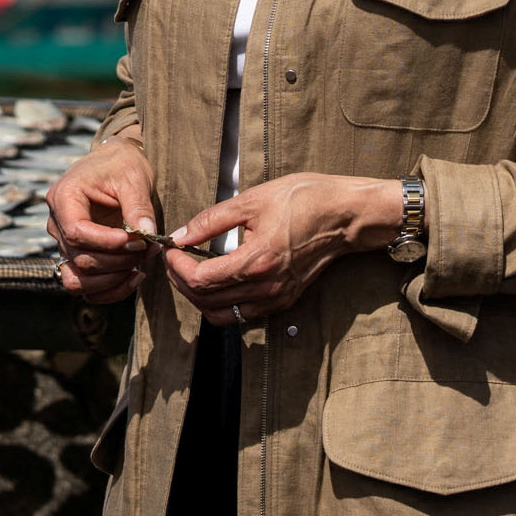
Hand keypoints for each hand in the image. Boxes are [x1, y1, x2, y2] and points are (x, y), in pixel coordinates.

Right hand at [46, 141, 160, 303]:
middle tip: (150, 249)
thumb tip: (147, 235)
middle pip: (80, 258)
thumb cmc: (122, 166)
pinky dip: (108, 290)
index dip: (108, 243)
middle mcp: (57, 223)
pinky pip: (84, 286)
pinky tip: (133, 278)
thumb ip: (138, 207)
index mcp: (64, 197)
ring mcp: (63, 243)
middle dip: (119, 261)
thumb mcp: (134, 179)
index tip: (138, 241)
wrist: (116, 164)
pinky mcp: (75, 256)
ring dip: (112, 280)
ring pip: (77, 279)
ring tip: (140, 266)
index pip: (77, 232)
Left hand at [166, 174, 402, 326]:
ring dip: (199, 297)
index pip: (199, 280)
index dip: (176, 267)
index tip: (170, 250)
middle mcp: (265, 288)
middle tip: (175, 260)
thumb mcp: (252, 200)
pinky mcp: (283, 300)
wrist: (345, 215)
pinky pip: (241, 314)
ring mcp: (276, 298)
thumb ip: (211, 221)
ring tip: (192, 271)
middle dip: (181, 281)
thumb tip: (181, 236)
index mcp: (256, 261)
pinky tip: (218, 279)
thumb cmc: (304, 200)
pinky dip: (221, 302)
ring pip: (221, 315)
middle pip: (205, 301)